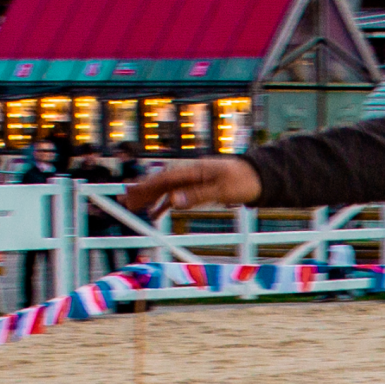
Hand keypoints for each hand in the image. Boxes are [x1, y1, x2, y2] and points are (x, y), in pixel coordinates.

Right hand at [123, 157, 261, 214]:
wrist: (260, 177)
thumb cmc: (243, 181)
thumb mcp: (221, 190)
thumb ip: (196, 195)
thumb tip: (173, 202)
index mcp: (194, 170)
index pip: (165, 178)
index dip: (147, 186)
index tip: (132, 193)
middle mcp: (191, 173)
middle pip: (161, 182)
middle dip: (142, 191)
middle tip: (124, 201)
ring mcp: (194, 179)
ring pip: (167, 189)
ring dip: (150, 198)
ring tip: (134, 209)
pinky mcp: (199, 187)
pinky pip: (177, 195)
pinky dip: (165, 203)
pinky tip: (155, 213)